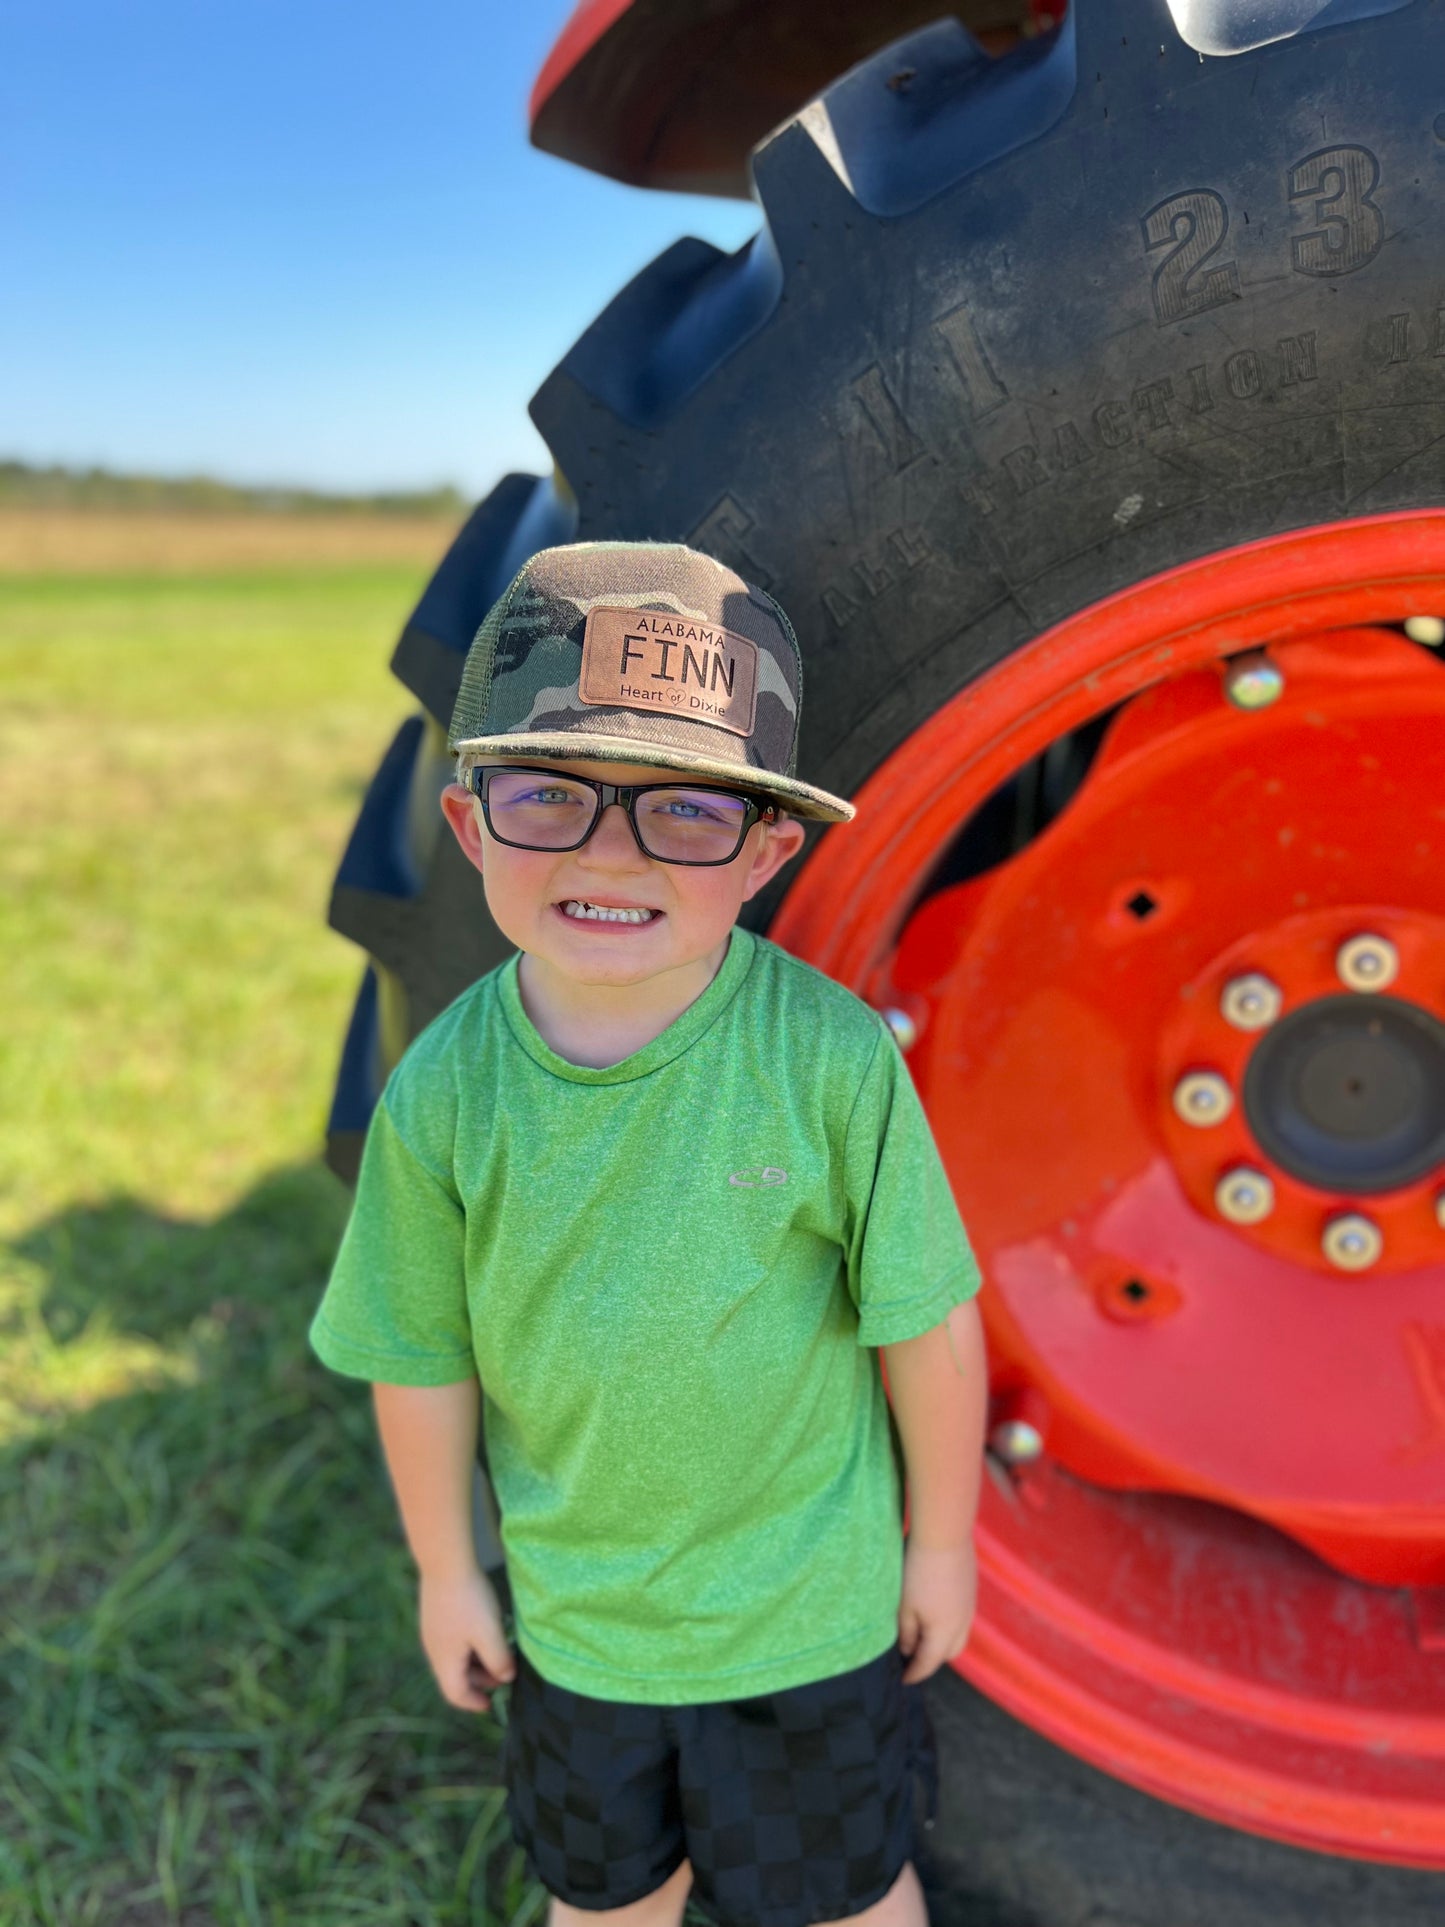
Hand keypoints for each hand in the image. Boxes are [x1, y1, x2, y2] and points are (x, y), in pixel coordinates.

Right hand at [417, 1567, 515, 1712]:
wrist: (445, 1563)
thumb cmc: (470, 1601)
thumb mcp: (490, 1634)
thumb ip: (499, 1660)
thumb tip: (506, 1677)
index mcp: (445, 1660)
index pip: (456, 1694)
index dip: (474, 1703)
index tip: (491, 1705)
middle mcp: (434, 1649)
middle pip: (455, 1676)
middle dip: (480, 1681)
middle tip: (503, 1675)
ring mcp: (433, 1631)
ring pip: (455, 1657)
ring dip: (476, 1661)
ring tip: (498, 1653)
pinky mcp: (436, 1615)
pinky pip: (453, 1641)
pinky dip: (470, 1645)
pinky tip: (485, 1630)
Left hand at [897, 1538, 976, 1684]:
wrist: (944, 1534)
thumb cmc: (918, 1570)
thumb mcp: (904, 1605)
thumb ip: (906, 1632)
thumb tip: (908, 1650)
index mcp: (944, 1633)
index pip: (929, 1664)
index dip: (914, 1674)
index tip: (902, 1680)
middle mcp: (963, 1624)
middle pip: (950, 1654)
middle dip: (932, 1660)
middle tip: (912, 1656)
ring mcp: (970, 1606)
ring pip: (960, 1636)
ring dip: (943, 1641)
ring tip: (923, 1634)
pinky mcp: (971, 1589)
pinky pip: (963, 1618)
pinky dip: (950, 1624)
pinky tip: (935, 1610)